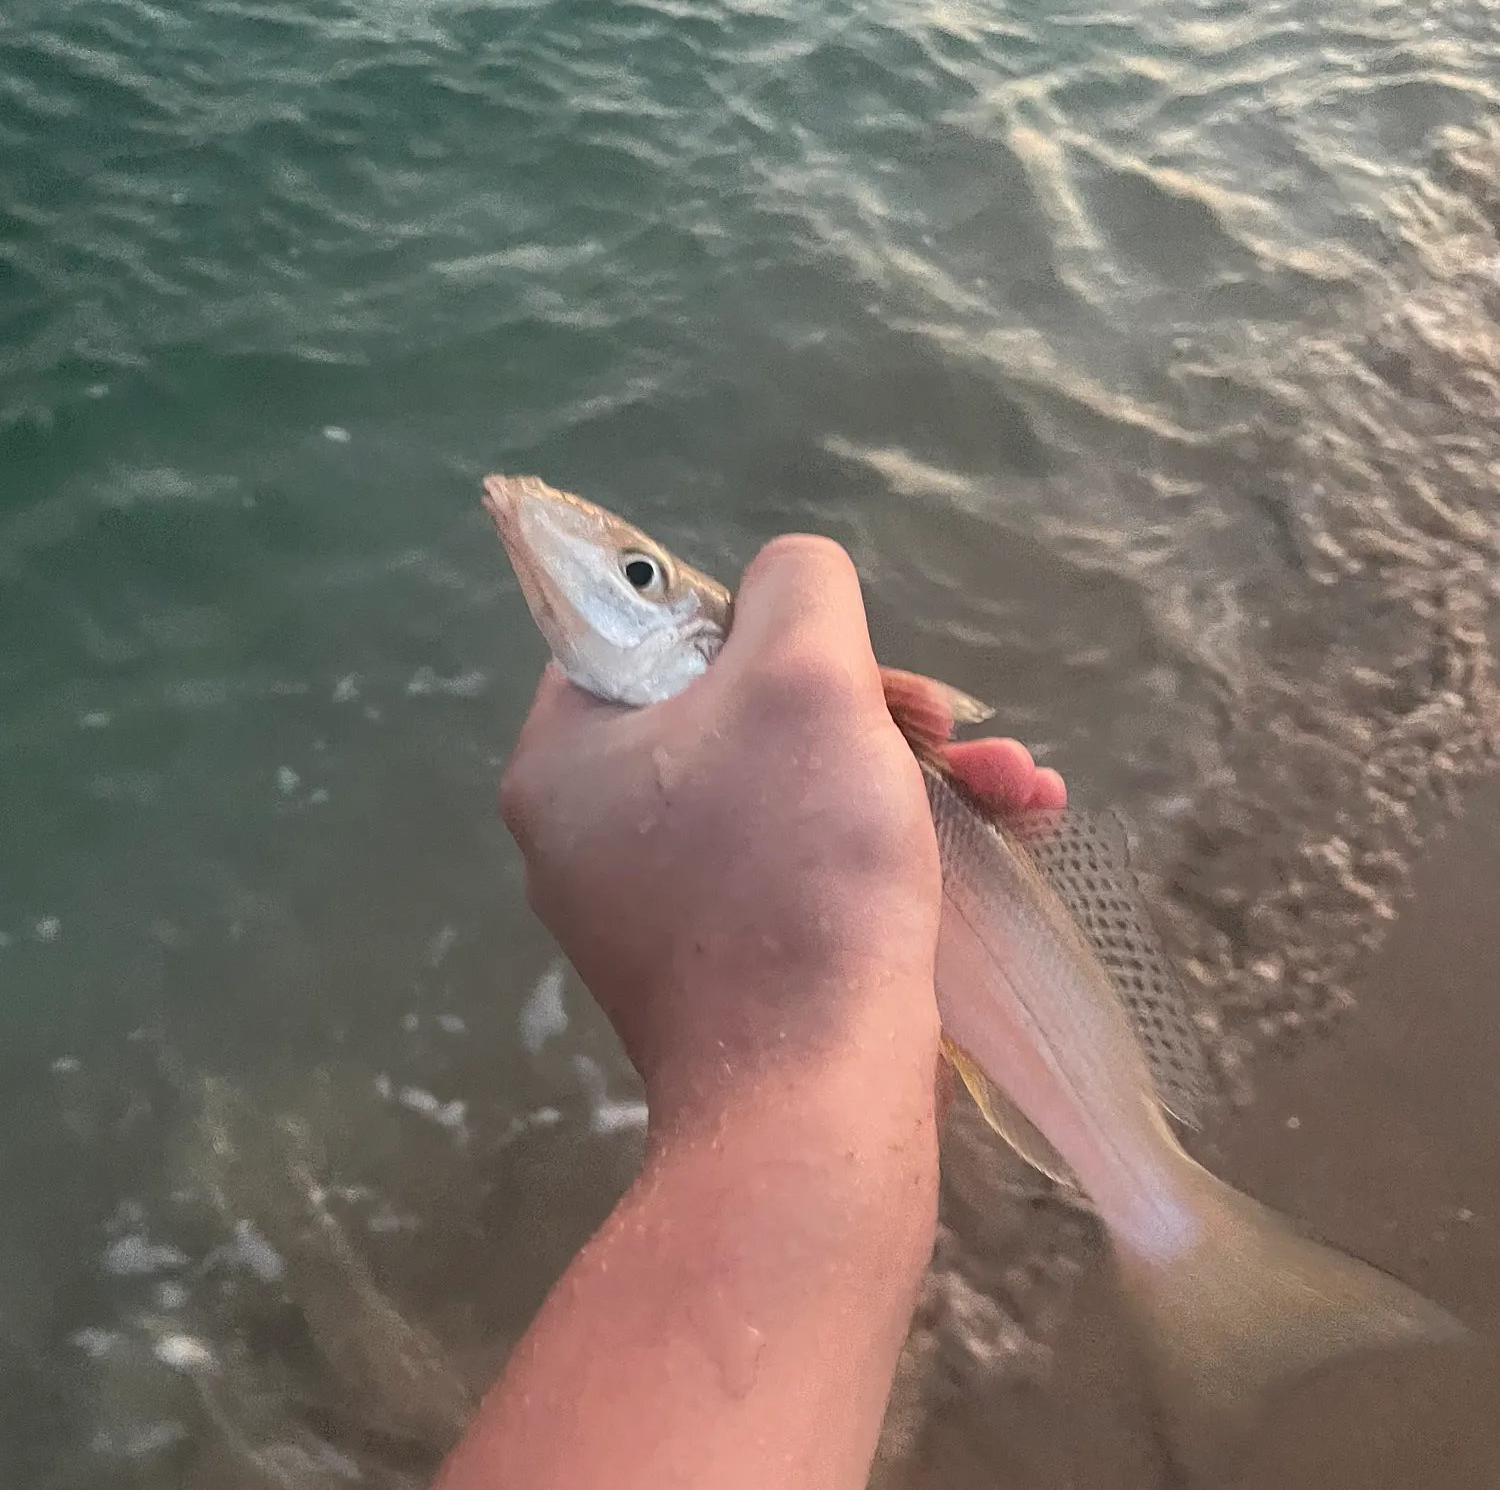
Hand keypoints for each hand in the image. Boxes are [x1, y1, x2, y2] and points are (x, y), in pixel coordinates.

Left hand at [499, 533, 1064, 1127]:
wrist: (811, 1101)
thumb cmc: (794, 870)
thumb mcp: (803, 678)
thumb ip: (798, 586)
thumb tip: (791, 584)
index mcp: (564, 759)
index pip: (649, 638)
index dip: (759, 626)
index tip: (841, 660)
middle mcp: (591, 835)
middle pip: (736, 716)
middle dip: (869, 709)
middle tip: (945, 726)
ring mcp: (657, 911)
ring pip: (789, 791)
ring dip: (909, 772)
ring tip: (1018, 787)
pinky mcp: (726, 968)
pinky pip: (802, 865)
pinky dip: (890, 842)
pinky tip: (1003, 832)